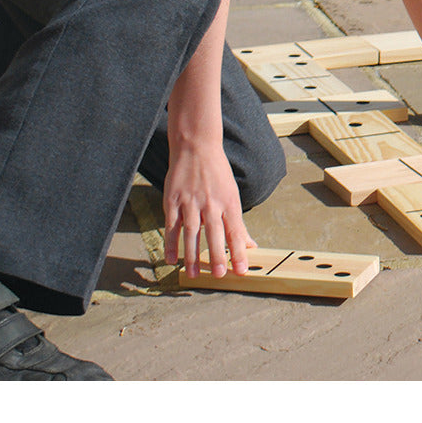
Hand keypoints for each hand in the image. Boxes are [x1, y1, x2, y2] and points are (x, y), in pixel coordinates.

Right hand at [163, 143, 255, 279]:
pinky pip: (172, 226)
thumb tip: (250, 245)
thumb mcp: (232, 195)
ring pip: (192, 233)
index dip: (239, 252)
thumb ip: (238, 223)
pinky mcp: (173, 201)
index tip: (242, 270)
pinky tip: (172, 259)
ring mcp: (191, 202)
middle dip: (217, 255)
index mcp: (229, 202)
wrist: (196, 147)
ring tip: (193, 274)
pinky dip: (171, 243)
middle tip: (218, 275)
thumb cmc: (217, 174)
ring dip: (192, 255)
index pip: (236, 231)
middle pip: (215, 233)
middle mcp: (211, 203)